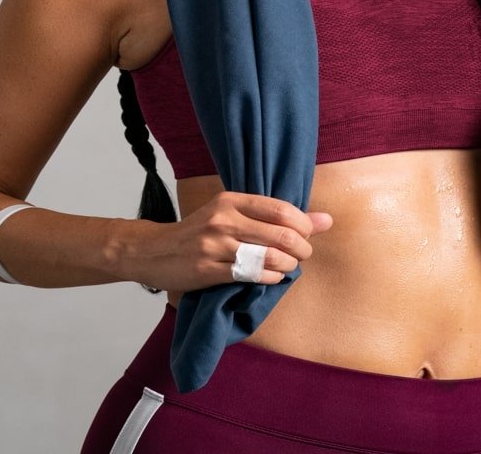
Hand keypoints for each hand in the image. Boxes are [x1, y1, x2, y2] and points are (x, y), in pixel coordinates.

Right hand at [122, 191, 332, 291]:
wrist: (154, 251)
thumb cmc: (200, 232)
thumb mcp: (231, 214)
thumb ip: (275, 216)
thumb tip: (326, 220)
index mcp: (230, 200)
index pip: (281, 209)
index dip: (304, 225)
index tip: (306, 234)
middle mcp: (223, 220)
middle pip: (281, 234)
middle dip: (301, 249)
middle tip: (301, 255)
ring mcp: (215, 246)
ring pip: (270, 258)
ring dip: (288, 266)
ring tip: (286, 267)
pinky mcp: (208, 270)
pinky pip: (253, 277)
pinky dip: (270, 279)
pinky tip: (270, 277)